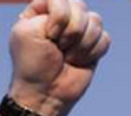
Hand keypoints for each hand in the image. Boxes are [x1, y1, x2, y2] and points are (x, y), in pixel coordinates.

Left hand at [8, 0, 112, 115]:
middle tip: (57, 48)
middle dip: (71, 31)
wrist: (45, 93)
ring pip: (95, 21)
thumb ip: (44, 8)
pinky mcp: (93, 46)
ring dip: (80, 45)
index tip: (49, 35)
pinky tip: (78, 63)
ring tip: (66, 58)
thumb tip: (72, 10)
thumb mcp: (26, 31)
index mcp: (42, 12)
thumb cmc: (32, 64)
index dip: (59, 16)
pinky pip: (104, 38)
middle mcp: (61, 19)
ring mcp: (79, 32)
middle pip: (80, 6)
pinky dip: (91, 53)